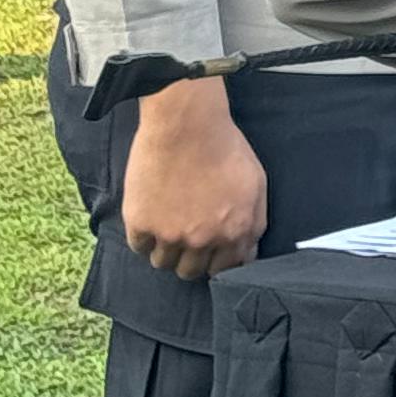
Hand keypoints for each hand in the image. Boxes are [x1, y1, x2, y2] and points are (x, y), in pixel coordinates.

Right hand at [119, 76, 268, 279]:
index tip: (210, 252)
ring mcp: (171, 235)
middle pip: (191, 271)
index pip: (227, 269)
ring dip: (165, 249)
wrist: (186, 124)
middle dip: (190, 257)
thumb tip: (245, 253)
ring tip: (166, 224)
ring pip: (163, 264)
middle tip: (185, 236)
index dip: (217, 261)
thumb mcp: (256, 185)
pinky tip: (150, 216)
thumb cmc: (225, 147)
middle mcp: (204, 240)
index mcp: (236, 232)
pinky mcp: (141, 224)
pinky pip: (139, 247)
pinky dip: (143, 237)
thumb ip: (253, 223)